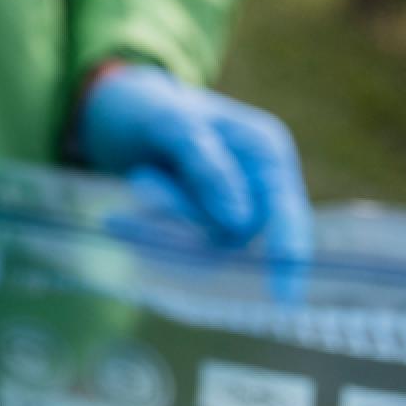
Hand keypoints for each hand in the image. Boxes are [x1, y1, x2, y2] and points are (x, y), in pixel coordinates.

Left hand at [76, 63, 311, 295]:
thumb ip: (205, 165)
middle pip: (238, 229)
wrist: (117, 113)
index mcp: (265, 150)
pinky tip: (119, 218)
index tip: (284, 297)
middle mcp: (256, 183)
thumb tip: (239, 220)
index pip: (286, 210)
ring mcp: (230, 208)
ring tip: (135, 178)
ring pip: (205, 241)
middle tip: (140, 178)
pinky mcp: (199, 225)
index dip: (289, 252)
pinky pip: (181, 244)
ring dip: (164, 220)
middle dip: (186, 211)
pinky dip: (152, 230)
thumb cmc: (149, 109)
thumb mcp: (170, 123)